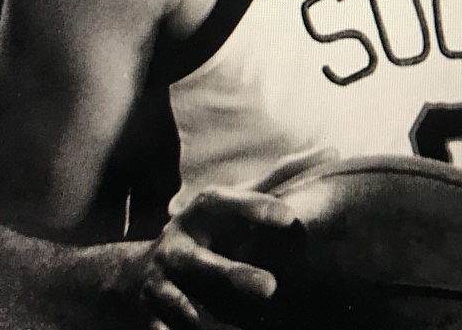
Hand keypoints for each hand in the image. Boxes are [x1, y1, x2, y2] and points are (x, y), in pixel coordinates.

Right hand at [138, 186, 297, 329]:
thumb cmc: (204, 234)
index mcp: (197, 215)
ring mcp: (159, 282)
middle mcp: (175, 247)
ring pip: (178, 303)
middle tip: (271, 288)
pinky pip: (163, 328)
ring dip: (201, 318)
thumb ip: (271, 185)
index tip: (289, 216)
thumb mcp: (228, 208)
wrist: (136, 275)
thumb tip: (325, 150)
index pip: (222, 203)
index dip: (252, 206)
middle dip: (234, 275)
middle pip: (201, 262)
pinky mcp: (149, 315)